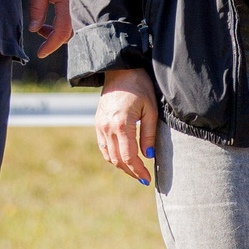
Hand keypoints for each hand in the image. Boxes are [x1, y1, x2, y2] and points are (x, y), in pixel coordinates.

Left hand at [26, 0, 73, 56]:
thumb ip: (37, 9)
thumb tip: (35, 30)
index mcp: (65, 4)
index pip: (61, 32)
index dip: (50, 45)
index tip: (39, 54)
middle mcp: (72, 6)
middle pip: (68, 34)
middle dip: (53, 41)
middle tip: (39, 36)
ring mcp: (73, 4)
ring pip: (69, 29)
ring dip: (56, 34)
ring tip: (41, 28)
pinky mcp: (71, 1)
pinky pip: (68, 21)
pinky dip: (58, 27)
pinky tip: (46, 21)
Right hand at [95, 68, 158, 184]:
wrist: (120, 70)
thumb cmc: (139, 87)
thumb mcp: (150, 110)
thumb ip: (149, 134)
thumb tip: (148, 156)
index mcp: (121, 124)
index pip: (129, 157)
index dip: (138, 170)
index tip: (147, 179)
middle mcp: (107, 127)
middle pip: (117, 160)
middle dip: (131, 172)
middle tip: (143, 178)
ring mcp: (100, 125)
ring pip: (108, 155)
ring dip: (121, 166)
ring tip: (135, 170)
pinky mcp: (98, 123)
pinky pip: (103, 146)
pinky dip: (112, 156)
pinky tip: (123, 158)